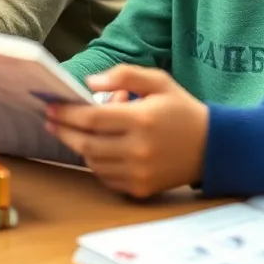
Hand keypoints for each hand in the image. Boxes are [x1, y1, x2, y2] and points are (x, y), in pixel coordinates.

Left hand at [47, 66, 207, 197]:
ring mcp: (139, 172)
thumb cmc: (181, 109)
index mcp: (142, 119)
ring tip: (80, 132)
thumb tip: (90, 83)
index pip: (92, 118)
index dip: (67, 113)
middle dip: (64, 131)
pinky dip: (97, 164)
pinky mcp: (140, 189)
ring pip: (93, 162)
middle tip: (51, 121)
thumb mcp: (159, 81)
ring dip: (81, 146)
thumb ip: (125, 75)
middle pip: (86, 143)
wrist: (212, 146)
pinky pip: (106, 178)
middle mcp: (138, 149)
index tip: (52, 106)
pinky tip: (99, 150)